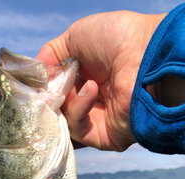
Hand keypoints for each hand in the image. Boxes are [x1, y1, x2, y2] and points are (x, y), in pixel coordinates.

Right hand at [36, 11, 165, 150]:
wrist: (147, 53)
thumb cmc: (117, 39)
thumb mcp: (76, 36)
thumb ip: (52, 54)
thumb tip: (38, 72)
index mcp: (86, 78)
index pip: (56, 91)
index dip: (45, 87)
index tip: (37, 80)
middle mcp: (92, 101)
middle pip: (57, 110)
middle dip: (51, 98)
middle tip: (49, 86)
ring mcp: (99, 120)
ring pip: (65, 122)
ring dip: (66, 101)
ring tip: (78, 82)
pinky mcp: (105, 137)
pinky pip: (81, 130)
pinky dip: (79, 110)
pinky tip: (90, 90)